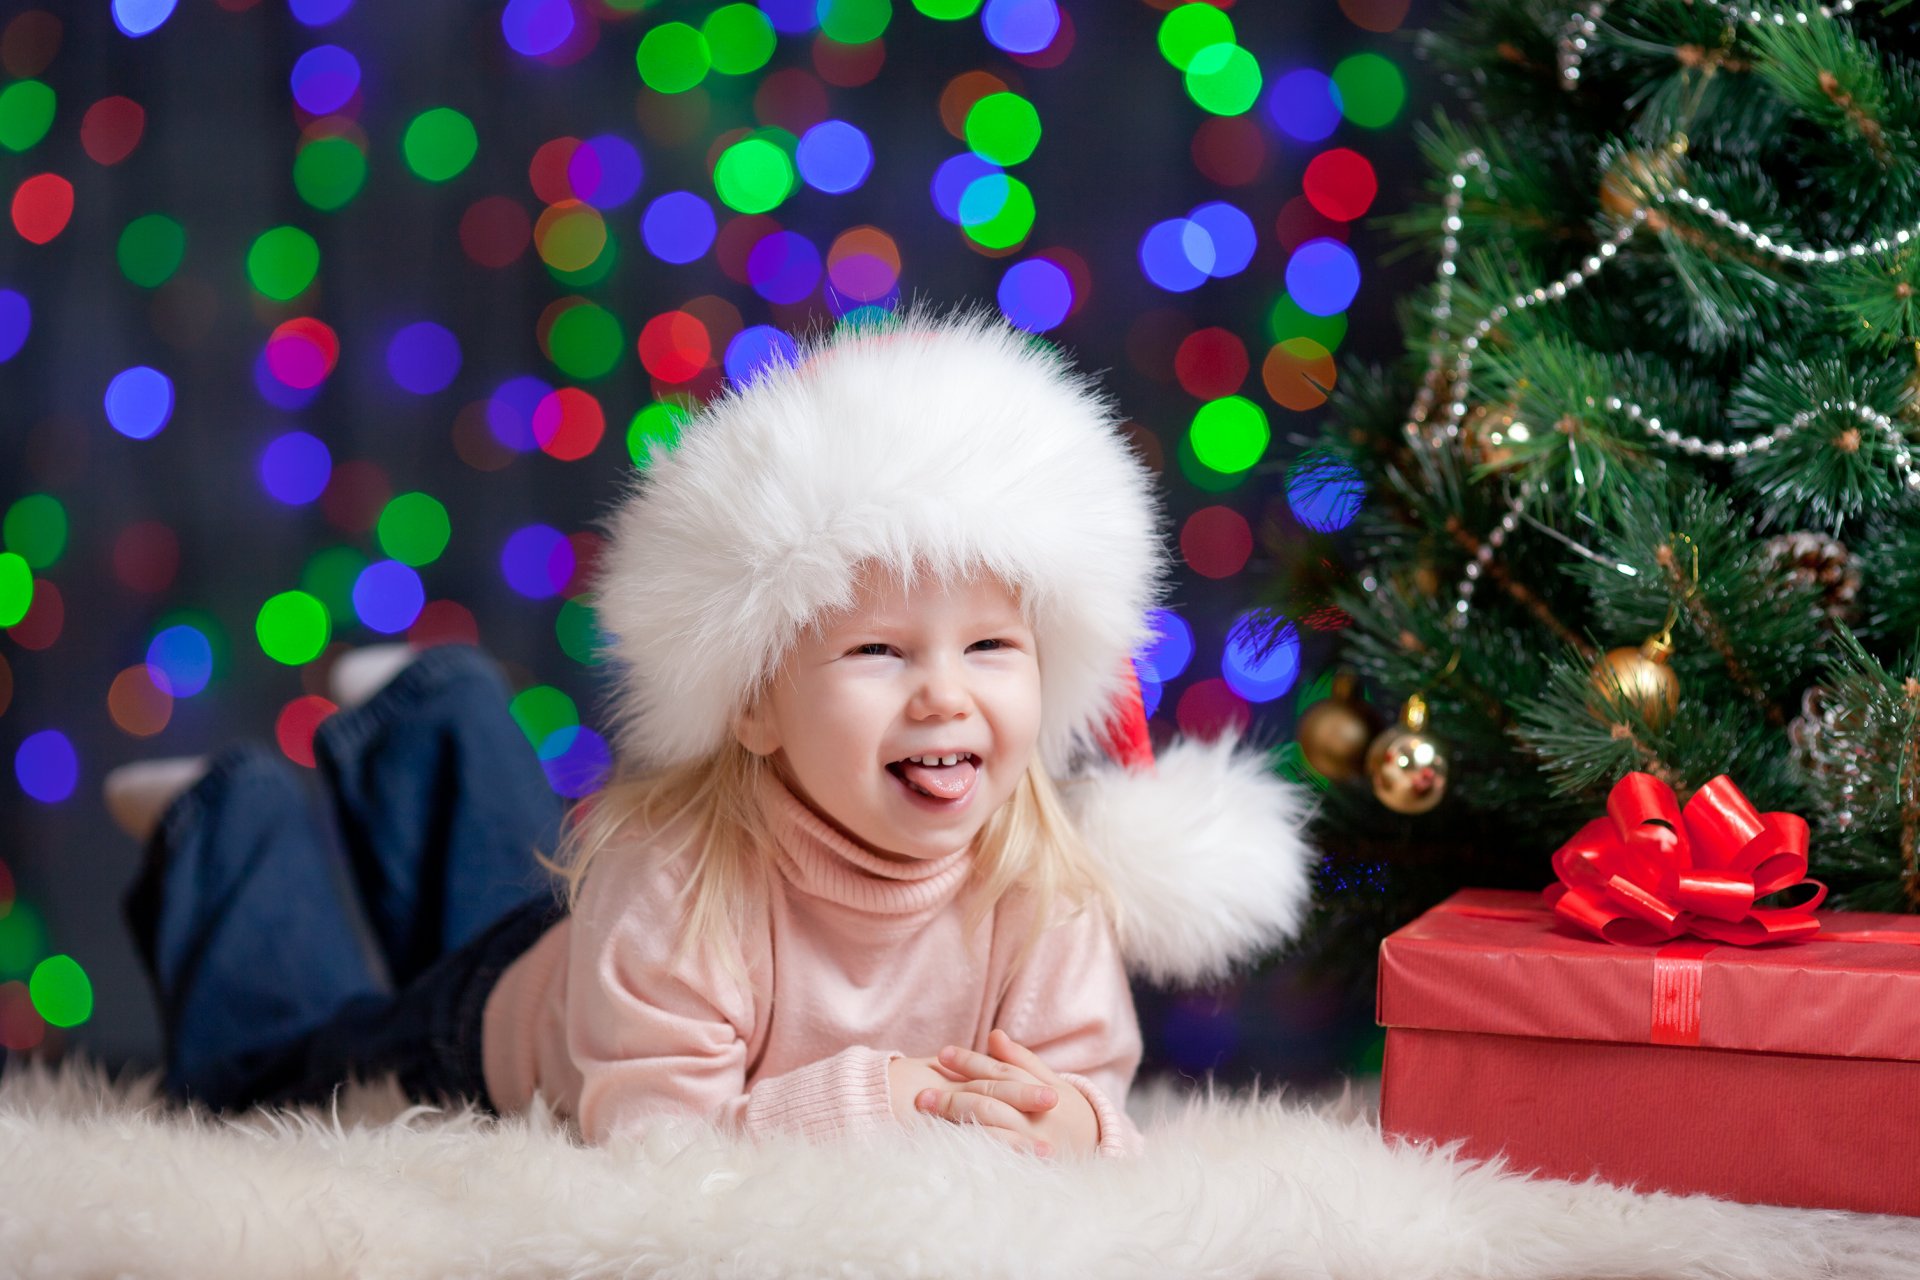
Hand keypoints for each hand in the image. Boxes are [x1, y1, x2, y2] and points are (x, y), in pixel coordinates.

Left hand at [917, 1029, 1099, 1159]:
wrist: (1099, 1152)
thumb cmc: (1067, 1112)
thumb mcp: (1050, 1082)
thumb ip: (1021, 1060)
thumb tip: (994, 1034)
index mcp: (1041, 1092)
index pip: (1001, 1073)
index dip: (971, 1062)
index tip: (942, 1054)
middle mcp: (1036, 1118)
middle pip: (991, 1100)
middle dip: (955, 1095)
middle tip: (923, 1094)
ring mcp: (1032, 1145)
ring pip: (991, 1128)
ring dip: (957, 1119)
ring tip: (928, 1113)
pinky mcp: (1027, 1168)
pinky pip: (997, 1157)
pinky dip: (974, 1148)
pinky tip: (948, 1144)